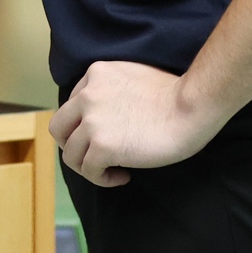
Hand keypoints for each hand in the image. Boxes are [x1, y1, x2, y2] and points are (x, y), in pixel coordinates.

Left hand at [48, 61, 223, 187]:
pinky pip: (89, 171)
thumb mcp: (132, 78)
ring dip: (89, 166)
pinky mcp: (102, 145)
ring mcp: (92, 120)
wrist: (191, 106)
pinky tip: (124, 176)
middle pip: (59, 128)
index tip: (105, 136)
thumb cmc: (174, 95)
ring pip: (71, 154)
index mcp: (95, 74)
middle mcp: (87, 94)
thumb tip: (104, 117)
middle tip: (95, 156)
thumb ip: (111, 90)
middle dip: (74, 146)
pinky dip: (103, 179)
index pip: (72, 106)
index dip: (84, 126)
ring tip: (114, 169)